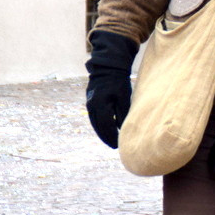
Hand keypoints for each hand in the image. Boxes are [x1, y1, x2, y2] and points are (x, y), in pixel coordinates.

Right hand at [85, 30, 138, 148]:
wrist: (108, 68)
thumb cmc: (119, 82)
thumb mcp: (124, 96)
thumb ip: (123, 112)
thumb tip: (122, 128)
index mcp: (101, 104)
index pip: (106, 126)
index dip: (111, 137)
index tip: (118, 145)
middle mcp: (92, 105)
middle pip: (99, 126)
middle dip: (106, 137)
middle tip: (114, 146)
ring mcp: (90, 103)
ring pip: (95, 122)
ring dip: (101, 132)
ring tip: (109, 140)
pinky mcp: (91, 100)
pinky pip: (94, 116)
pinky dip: (99, 124)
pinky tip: (105, 129)